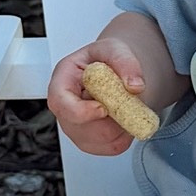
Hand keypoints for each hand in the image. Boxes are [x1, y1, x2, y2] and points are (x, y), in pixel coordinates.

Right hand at [48, 36, 149, 155]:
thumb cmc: (107, 59)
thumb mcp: (116, 49)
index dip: (81, 111)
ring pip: (100, 141)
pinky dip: (126, 134)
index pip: (60, 103)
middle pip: (80, 129)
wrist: (116, 71)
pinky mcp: (91, 142)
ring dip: (121, 125)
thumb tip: (135, 85)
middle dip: (110, 119)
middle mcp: (65, 108)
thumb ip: (125, 62)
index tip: (103, 109)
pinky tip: (125, 116)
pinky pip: (113, 147)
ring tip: (126, 105)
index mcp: (63, 81)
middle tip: (128, 100)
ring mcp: (75, 128)